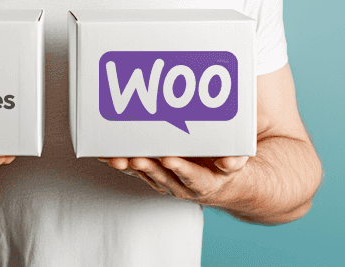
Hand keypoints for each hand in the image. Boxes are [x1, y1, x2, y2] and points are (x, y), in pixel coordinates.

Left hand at [98, 156, 248, 204]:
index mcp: (204, 183)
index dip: (181, 168)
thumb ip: (234, 161)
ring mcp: (166, 182)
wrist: (217, 183)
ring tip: (117, 159)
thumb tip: (228, 162)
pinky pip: (136, 171)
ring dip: (131, 168)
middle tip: (137, 158)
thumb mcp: (237, 163)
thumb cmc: (224, 168)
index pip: (192, 176)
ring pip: (146, 176)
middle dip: (149, 168)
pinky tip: (107, 157)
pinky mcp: (154, 176)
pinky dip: (122, 165)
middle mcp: (183, 186)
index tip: (169, 159)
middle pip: (164, 177)